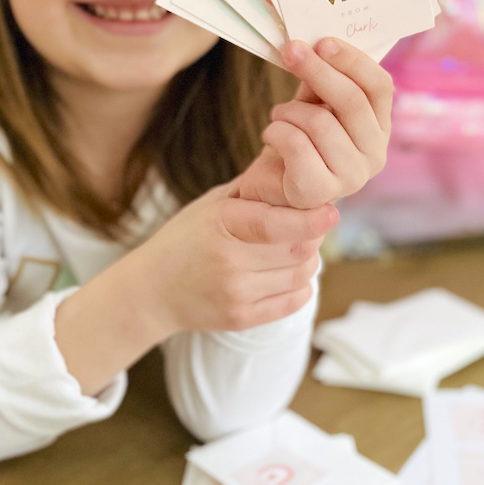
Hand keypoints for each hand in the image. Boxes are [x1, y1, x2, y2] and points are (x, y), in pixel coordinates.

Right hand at [135, 181, 336, 333]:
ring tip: (293, 249)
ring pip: (301, 274)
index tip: (331, 213)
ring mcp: (236, 292)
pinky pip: (294, 301)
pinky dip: (301, 285)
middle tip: (309, 225)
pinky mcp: (242, 318)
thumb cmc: (185, 238)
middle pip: (297, 249)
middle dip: (312, 235)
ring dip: (307, 259)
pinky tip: (287, 274)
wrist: (151, 291)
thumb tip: (293, 166)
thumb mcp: (211, 204)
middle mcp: (228, 260)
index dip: (310, 220)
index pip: (276, 224)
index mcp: (221, 224)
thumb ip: (252, 189)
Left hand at [236, 38, 392, 208]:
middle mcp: (374, 154)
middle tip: (291, 51)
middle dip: (318, 71)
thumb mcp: (312, 104)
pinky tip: (271, 134)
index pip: (379, 87)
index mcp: (379, 128)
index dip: (353, 61)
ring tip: (278, 114)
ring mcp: (352, 177)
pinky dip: (276, 131)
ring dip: (289, 110)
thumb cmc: (297, 139)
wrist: (271, 185)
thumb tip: (314, 45)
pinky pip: (297, 145)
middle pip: (352, 101)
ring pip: (320, 123)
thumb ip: (320, 81)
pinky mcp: (321, 191)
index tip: (322, 42)